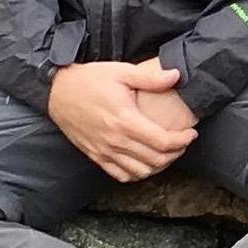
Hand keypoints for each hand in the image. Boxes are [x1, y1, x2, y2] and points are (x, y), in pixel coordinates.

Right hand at [48, 60, 197, 183]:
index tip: (190, 133)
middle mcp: (116, 141)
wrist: (57, 91)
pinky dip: (137, 173)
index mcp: (125, 120)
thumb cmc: (89, 80)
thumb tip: (177, 75)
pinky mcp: (95, 156)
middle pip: (155, 160)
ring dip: (158, 166)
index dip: (182, 141)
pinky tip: (144, 162)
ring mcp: (104, 151)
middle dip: (176, 153)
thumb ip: (151, 78)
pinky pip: (120, 175)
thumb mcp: (121, 72)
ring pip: (140, 172)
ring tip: (167, 152)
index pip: (163, 142)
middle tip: (183, 142)